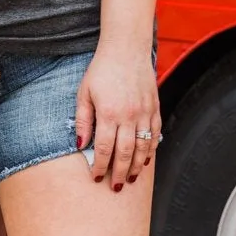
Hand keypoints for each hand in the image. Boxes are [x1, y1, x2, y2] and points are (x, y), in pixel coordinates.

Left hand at [74, 45, 160, 191]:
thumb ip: (83, 120)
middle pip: (126, 153)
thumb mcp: (84, 93)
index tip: (96, 177)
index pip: (104, 149)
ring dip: (137, 166)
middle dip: (120, 173)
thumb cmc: (101, 70)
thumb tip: (80, 145)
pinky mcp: (155, 107)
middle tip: (115, 187)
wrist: (126, 49)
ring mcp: (145, 112)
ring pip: (143, 147)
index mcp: (108, 113)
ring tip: (131, 178)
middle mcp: (129, 115)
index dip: (100, 166)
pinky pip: (155, 135)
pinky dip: (151, 150)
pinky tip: (145, 160)